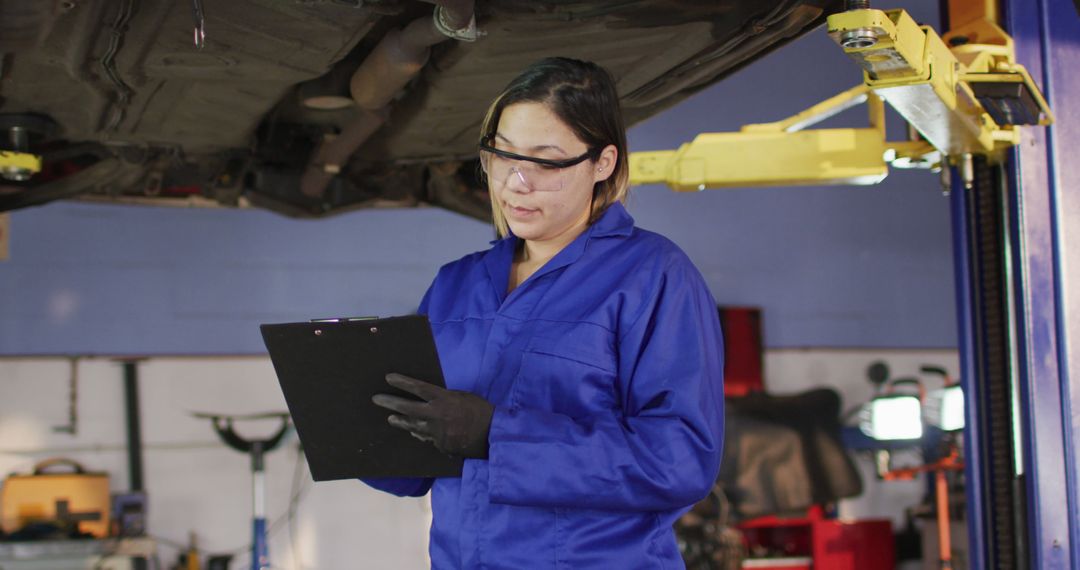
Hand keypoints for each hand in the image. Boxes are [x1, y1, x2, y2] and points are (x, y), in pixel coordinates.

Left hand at [372, 373, 493, 458]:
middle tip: (377, 399)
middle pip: (407, 407)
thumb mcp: (462, 397)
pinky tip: (417, 431)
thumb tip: (429, 401)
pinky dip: (423, 434)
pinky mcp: (440, 445)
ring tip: (391, 418)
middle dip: (390, 402)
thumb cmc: (480, 410)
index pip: (418, 388)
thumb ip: (444, 398)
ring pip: (412, 426)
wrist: (492, 435)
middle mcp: (436, 415)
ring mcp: (436, 432)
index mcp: (443, 399)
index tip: (388, 377)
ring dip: (400, 421)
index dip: (402, 382)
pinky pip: (427, 438)